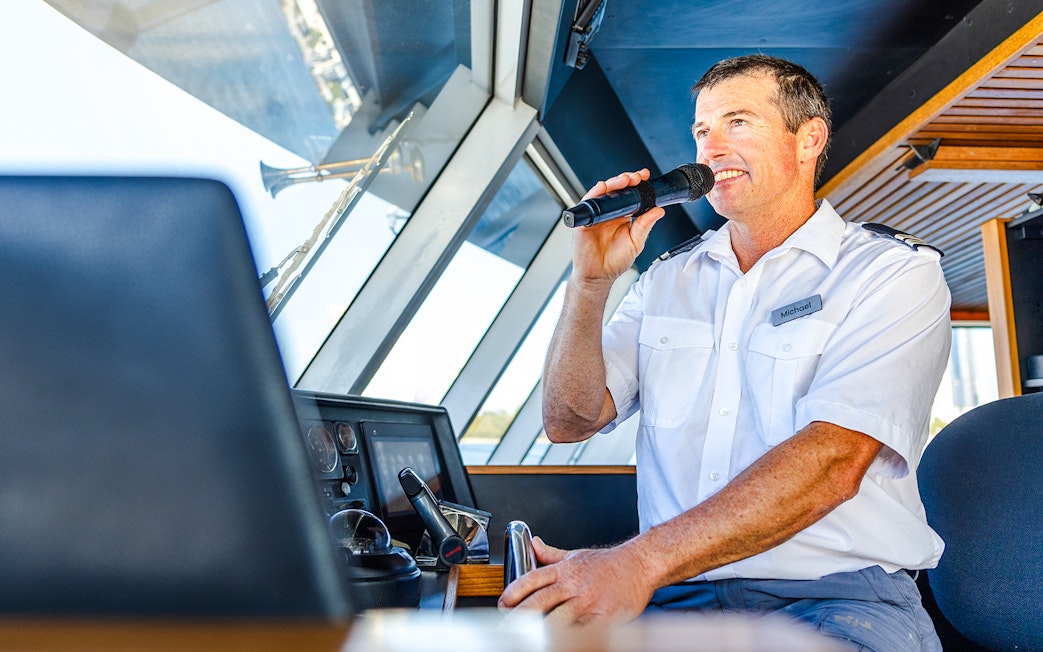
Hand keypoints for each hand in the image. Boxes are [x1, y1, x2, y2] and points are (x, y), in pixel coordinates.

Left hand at [498, 536, 655, 625]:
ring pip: (556, 620)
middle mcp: (573, 585)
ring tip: (528, 639)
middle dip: (519, 617)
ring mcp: (587, 602)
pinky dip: (569, 638)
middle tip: (507, 627)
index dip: (513, 593)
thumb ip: (551, 554)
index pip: (531, 580)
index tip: (503, 604)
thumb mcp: (576, 555)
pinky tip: (560, 641)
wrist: (640, 565)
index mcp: (564, 570)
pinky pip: (581, 631)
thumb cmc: (608, 563)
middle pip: (538, 603)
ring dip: (540, 631)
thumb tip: (533, 543)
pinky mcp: (603, 618)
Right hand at [571, 169, 666, 284]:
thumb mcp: (635, 242)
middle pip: (616, 190)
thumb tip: (658, 210)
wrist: (599, 276)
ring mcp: (596, 215)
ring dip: (612, 183)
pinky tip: (602, 188)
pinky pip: (588, 203)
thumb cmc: (615, 261)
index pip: (629, 195)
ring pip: (602, 193)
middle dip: (626, 180)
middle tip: (636, 177)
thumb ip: (645, 226)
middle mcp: (608, 213)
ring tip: (624, 180)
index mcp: (621, 216)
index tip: (645, 177)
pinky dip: (595, 194)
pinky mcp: (584, 221)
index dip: (636, 185)